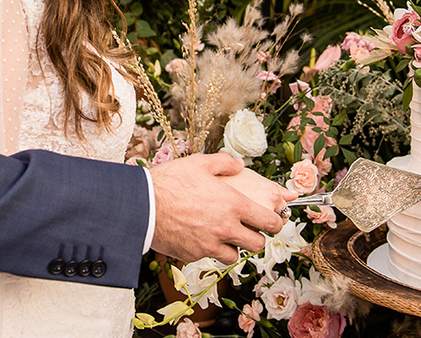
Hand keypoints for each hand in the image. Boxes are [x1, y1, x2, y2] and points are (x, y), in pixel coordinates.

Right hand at [149, 153, 295, 264]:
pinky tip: (199, 237)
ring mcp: (210, 245)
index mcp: (233, 205)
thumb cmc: (171, 181)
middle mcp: (226, 228)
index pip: (269, 222)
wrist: (143, 205)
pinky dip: (208, 250)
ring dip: (233, 248)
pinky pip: (209, 257)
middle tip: (249, 230)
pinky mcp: (194, 255)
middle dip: (256, 238)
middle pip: (257, 244)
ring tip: (223, 236)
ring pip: (235, 257)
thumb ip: (224, 163)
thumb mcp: (200, 163)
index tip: (275, 222)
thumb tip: (239, 164)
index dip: (276, 223)